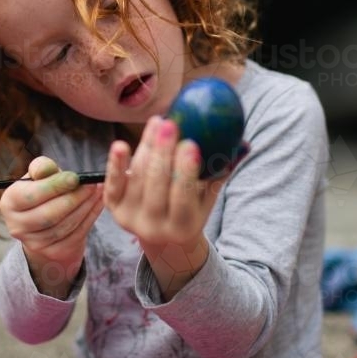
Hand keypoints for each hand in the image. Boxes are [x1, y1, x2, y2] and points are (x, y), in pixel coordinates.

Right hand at [0, 156, 103, 296]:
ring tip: (97, 191)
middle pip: (49, 214)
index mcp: (9, 203)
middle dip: (74, 198)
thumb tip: (47, 168)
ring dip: (85, 207)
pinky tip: (98, 203)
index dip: (55, 186)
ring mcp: (34, 243)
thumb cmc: (43, 191)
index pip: (32, 195)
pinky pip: (76, 235)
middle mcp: (17, 226)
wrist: (46, 223)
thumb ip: (42, 167)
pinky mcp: (53, 252)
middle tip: (91, 185)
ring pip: (65, 225)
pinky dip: (90, 218)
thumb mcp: (39, 176)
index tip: (75, 177)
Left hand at [104, 115, 241, 250]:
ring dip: (145, 147)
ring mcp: (130, 218)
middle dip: (162, 153)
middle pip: (157, 185)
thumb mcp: (208, 196)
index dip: (185, 171)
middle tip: (170, 124)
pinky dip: (115, 164)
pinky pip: (113, 184)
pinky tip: (120, 145)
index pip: (183, 197)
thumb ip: (221, 172)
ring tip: (157, 122)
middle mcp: (154, 227)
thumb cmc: (191, 207)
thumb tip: (243, 144)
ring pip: (137, 178)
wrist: (161, 235)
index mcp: (183, 227)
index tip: (191, 143)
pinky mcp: (113, 209)